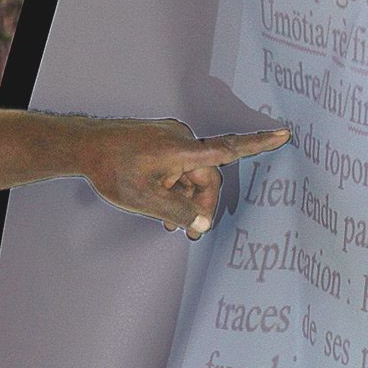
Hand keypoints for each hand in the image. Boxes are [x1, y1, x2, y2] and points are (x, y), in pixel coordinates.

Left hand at [79, 118, 289, 239]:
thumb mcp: (147, 200)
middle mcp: (181, 139)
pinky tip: (163, 204)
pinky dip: (176, 185)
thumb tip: (203, 223)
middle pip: (207, 176)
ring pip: (192, 174)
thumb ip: (180, 212)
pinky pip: (179, 165)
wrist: (84, 147)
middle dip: (200, 204)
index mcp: (182, 150)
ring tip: (169, 222)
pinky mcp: (162, 140)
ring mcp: (170, 138)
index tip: (283, 134)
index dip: (258, 144)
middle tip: (188, 232)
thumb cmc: (112, 170)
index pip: (228, 148)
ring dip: (185, 197)